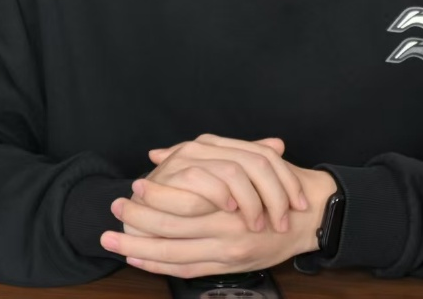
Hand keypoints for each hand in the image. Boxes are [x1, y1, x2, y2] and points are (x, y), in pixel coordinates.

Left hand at [102, 163, 338, 278]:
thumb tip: (158, 153)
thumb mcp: (246, 161)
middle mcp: (227, 229)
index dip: (155, 198)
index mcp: (230, 199)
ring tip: (112, 240)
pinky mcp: (228, 266)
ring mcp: (227, 252)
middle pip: (172, 230)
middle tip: (112, 213)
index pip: (184, 202)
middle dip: (138, 223)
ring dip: (140, 248)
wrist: (310, 217)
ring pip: (174, 255)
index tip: (132, 189)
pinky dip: (160, 266)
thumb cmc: (276, 185)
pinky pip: (187, 270)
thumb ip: (204, 156)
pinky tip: (138, 258)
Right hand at [146, 135, 307, 232]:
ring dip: (251, 202)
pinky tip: (229, 213)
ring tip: (257, 224)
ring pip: (234, 172)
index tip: (300, 205)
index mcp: (219, 144)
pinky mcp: (171, 173)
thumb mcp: (219, 180)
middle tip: (282, 222)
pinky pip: (202, 183)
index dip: (287, 180)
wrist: (141, 205)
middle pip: (256, 162)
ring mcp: (187, 158)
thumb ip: (245, 161)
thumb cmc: (182, 196)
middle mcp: (204, 146)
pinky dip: (219, 198)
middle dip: (275, 196)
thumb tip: (279, 145)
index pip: (265, 155)